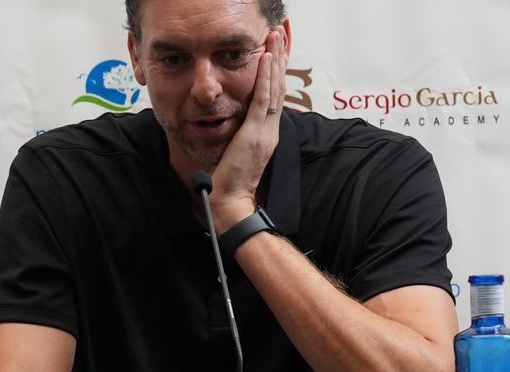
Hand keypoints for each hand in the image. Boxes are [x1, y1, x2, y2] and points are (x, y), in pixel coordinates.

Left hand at [211, 28, 288, 232]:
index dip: (276, 71)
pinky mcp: (255, 133)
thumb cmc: (229, 180)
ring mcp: (265, 130)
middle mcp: (270, 128)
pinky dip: (265, 78)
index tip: (275, 50)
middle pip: (278, 85)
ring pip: (273, 88)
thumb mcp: (237, 150)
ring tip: (275, 37)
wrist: (231, 201)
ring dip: (275, 60)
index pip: (274, 94)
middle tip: (280, 34)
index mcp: (267, 132)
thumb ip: (240, 133)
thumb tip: (234, 121)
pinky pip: (262, 100)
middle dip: (279, 57)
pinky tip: (266, 60)